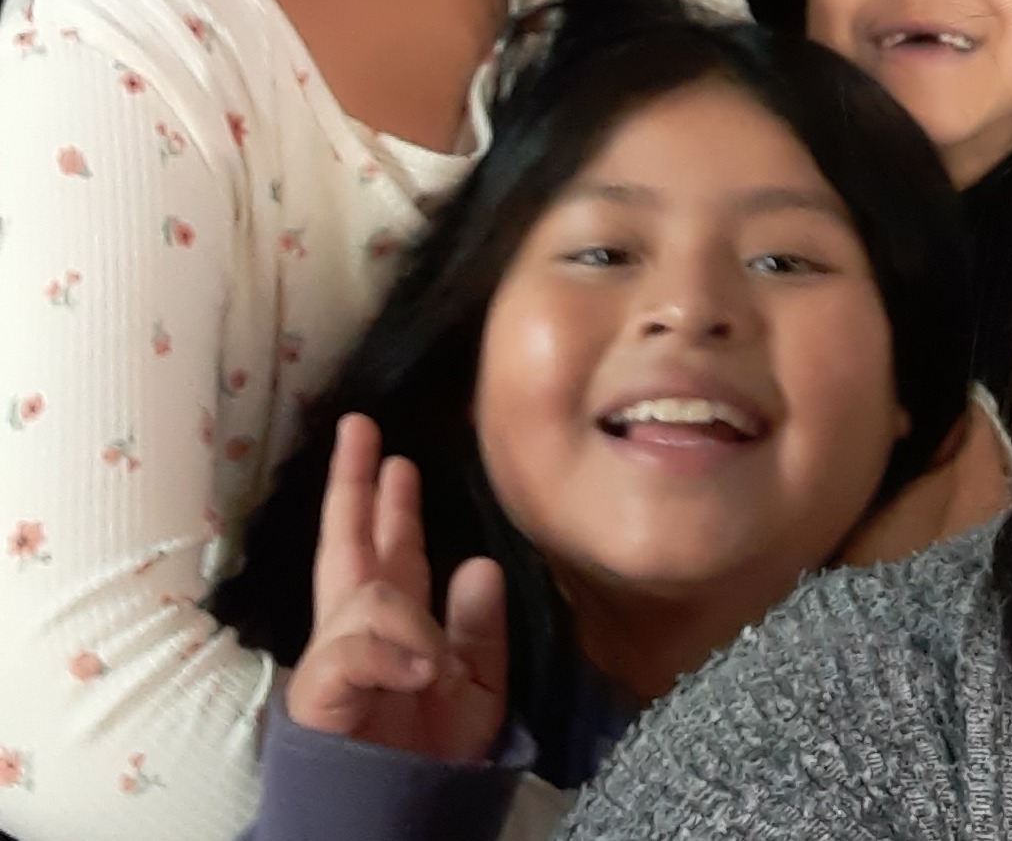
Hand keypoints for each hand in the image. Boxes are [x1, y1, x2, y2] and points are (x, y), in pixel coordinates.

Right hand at [284, 413, 507, 762]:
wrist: (393, 825)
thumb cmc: (429, 766)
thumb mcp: (477, 692)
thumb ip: (480, 631)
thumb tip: (477, 566)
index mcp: (396, 628)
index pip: (390, 550)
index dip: (390, 502)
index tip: (395, 455)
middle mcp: (358, 633)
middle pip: (348, 544)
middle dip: (353, 485)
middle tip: (358, 425)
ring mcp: (334, 660)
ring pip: (364, 594)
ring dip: (407, 622)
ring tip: (435, 668)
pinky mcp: (317, 694)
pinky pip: (354, 646)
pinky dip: (395, 651)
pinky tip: (425, 667)